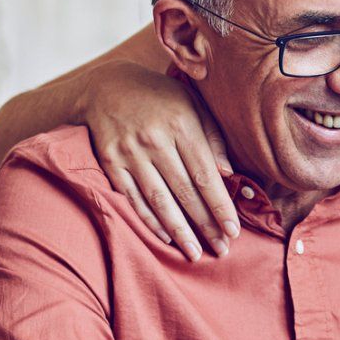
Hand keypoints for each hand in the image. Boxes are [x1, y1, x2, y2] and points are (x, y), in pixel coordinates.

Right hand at [82, 61, 238, 260]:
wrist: (106, 86)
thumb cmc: (159, 97)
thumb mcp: (192, 104)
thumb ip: (212, 137)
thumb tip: (228, 174)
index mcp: (181, 124)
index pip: (205, 174)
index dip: (220, 205)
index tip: (233, 230)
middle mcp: (155, 140)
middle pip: (185, 191)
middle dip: (205, 224)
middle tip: (221, 250)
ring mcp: (130, 153)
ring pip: (159, 200)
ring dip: (179, 231)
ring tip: (194, 253)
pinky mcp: (110, 163)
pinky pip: (133, 198)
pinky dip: (149, 221)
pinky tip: (165, 238)